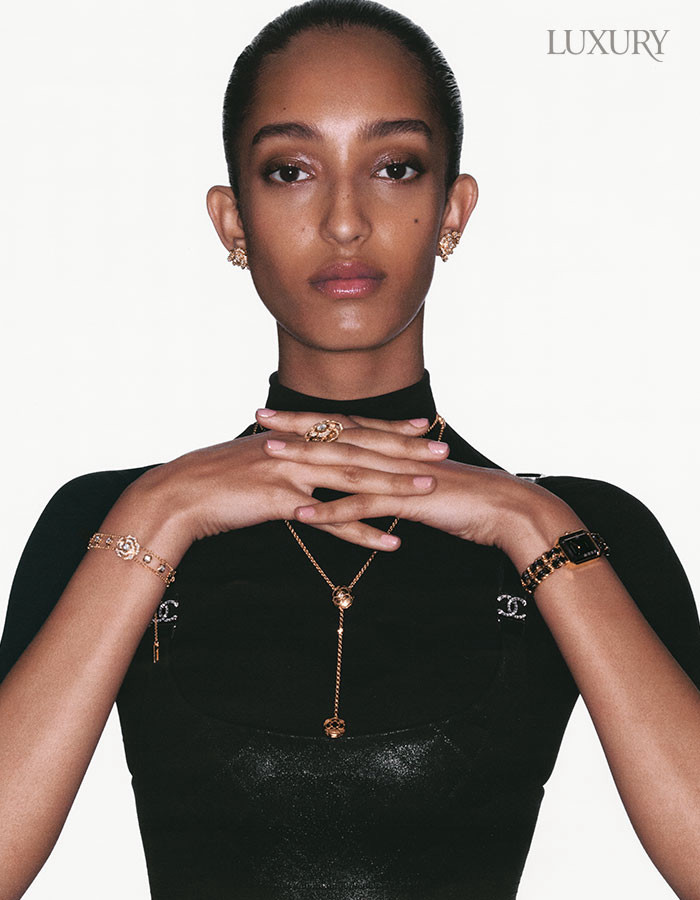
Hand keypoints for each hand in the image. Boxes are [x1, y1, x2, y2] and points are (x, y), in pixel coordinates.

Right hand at [130, 408, 449, 551]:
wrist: (177, 494)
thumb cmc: (214, 480)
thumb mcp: (256, 459)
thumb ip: (286, 457)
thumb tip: (305, 460)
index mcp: (296, 436)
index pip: (351, 427)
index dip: (389, 427)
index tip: (422, 427)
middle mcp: (299, 447)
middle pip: (362, 446)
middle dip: (406, 449)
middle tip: (443, 452)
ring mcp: (291, 471)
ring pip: (354, 477)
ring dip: (394, 484)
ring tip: (430, 490)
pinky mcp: (281, 501)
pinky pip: (330, 519)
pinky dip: (362, 531)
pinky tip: (390, 541)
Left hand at [259, 408, 585, 564]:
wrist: (505, 508)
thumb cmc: (466, 499)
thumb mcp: (423, 485)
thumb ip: (396, 481)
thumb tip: (376, 485)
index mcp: (394, 448)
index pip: (345, 427)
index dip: (311, 419)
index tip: (280, 413)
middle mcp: (393, 453)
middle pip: (337, 435)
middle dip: (296, 426)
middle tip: (260, 418)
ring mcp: (398, 475)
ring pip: (343, 463)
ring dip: (304, 460)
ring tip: (268, 456)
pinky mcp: (407, 500)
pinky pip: (363, 506)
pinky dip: (331, 511)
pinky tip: (303, 514)